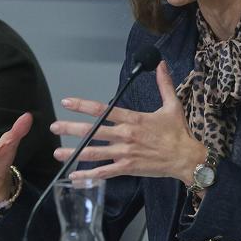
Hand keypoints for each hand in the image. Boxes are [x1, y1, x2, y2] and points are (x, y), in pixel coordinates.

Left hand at [55, 61, 205, 183]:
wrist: (187, 158)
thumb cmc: (179, 133)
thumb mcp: (172, 105)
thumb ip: (164, 84)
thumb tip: (161, 64)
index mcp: (133, 119)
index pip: (103, 110)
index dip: (83, 105)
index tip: (67, 102)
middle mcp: (126, 135)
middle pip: (93, 131)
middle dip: (71, 128)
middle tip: (54, 126)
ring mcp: (125, 153)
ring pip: (95, 152)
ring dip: (74, 152)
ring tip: (57, 151)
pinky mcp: (128, 168)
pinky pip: (104, 172)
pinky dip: (89, 175)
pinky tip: (75, 175)